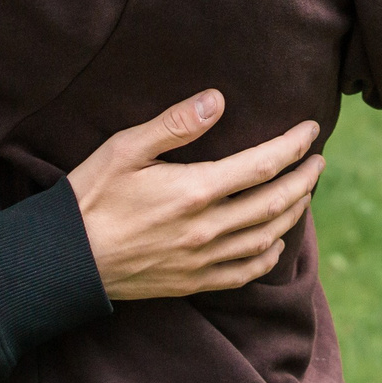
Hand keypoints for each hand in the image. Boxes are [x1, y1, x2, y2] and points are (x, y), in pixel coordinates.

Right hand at [65, 92, 322, 301]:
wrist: (63, 261)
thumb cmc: (89, 197)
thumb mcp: (125, 149)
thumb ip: (175, 124)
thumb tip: (218, 100)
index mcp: (194, 191)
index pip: (262, 166)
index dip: (292, 146)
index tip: (311, 129)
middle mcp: (206, 229)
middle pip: (275, 203)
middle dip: (304, 179)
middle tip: (318, 161)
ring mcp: (202, 260)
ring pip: (266, 238)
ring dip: (293, 213)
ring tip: (304, 193)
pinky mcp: (191, 282)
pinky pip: (244, 273)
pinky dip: (268, 256)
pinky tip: (274, 242)